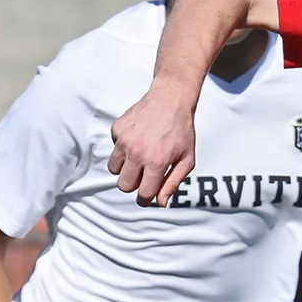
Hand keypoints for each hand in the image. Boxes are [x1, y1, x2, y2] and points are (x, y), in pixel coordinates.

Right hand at [108, 76, 201, 205]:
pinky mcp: (117, 130)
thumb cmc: (181, 130)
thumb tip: (160, 202)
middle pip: (124, 185)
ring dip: (126, 168)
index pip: (142, 194)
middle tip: (144, 175)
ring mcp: (124, 140)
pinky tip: (138, 139)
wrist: (170, 99)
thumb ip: (173, 183)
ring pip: (114, 170)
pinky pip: (114, 149)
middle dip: (133, 185)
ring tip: (140, 157)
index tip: (147, 195)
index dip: (145, 199)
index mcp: (156, 162)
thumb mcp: (187, 159)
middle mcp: (137, 152)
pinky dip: (123, 149)